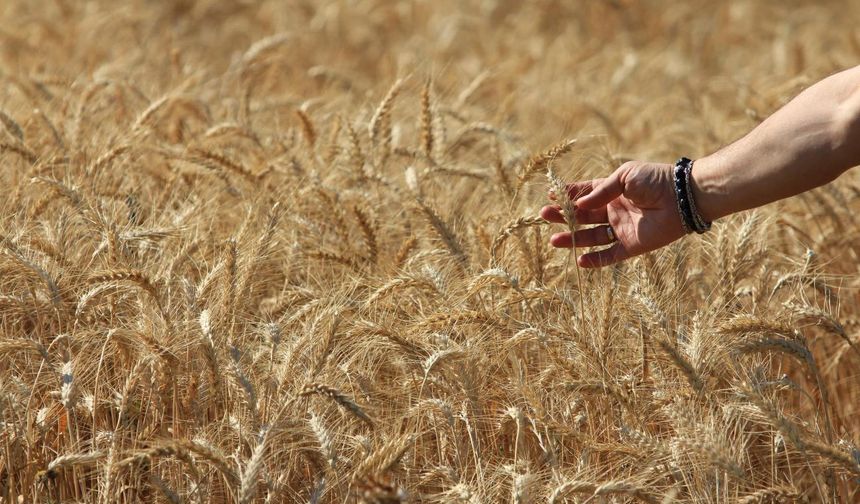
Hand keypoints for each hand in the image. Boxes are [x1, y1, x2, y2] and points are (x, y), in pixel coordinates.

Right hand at [540, 161, 686, 267]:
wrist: (683, 197)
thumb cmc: (656, 180)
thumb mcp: (624, 177)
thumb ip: (601, 191)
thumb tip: (578, 204)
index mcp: (613, 192)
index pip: (585, 194)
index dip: (568, 196)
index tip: (550, 196)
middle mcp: (614, 211)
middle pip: (583, 216)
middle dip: (564, 216)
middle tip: (544, 216)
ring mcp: (622, 229)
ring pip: (591, 237)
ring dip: (573, 239)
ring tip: (554, 240)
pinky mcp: (631, 246)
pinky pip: (610, 256)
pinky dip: (595, 260)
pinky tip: (579, 261)